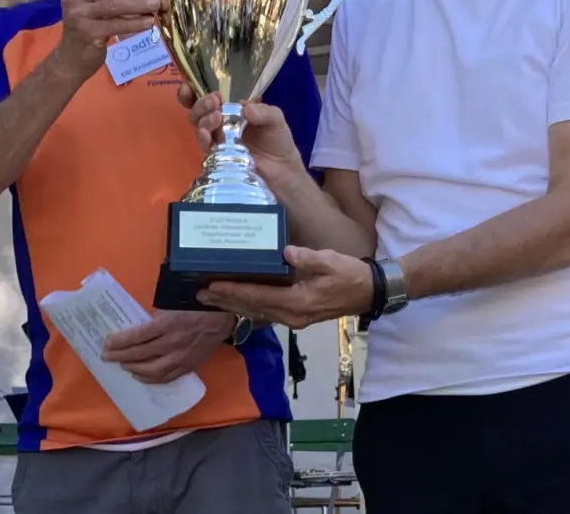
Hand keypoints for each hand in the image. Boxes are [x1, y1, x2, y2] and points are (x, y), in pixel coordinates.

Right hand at [54, 0, 160, 77]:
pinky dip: (135, 23)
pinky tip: (148, 23)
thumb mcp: (96, 4)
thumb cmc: (89, 27)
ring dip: (139, 4)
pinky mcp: (88, 33)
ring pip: (114, 4)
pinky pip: (116, 24)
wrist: (73, 58)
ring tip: (156, 5)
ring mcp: (78, 15)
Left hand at [101, 310, 234, 383]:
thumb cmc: (194, 306)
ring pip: (153, 370)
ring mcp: (182, 357)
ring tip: (122, 365)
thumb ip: (155, 317)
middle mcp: (174, 342)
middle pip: (142, 353)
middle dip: (121, 356)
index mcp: (169, 323)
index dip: (120, 341)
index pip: (138, 336)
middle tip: (107, 357)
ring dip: (134, 369)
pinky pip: (167, 377)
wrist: (222, 317)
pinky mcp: (190, 366)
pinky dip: (151, 379)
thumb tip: (135, 328)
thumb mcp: (173, 304)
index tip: (107, 343)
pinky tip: (140, 376)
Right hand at [177, 87, 304, 184]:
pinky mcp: (217, 154)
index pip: (208, 97)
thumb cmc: (278, 140)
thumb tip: (245, 108)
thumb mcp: (276, 119)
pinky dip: (203, 137)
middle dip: (201, 104)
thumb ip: (264, 111)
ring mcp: (218, 139)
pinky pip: (205, 144)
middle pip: (198, 110)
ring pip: (199, 125)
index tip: (189, 87)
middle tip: (214, 102)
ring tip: (217, 116)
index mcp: (231, 108)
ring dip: (203, 119)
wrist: (283, 169)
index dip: (194, 91)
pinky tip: (208, 134)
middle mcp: (220, 122)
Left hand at [197, 247, 374, 329]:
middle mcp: (292, 316)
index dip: (234, 292)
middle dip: (225, 302)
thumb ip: (308, 257)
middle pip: (252, 309)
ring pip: (257, 313)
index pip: (259, 297)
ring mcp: (294, 319)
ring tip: (211, 300)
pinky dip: (248, 308)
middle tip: (199, 296)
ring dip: (233, 306)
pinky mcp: (296, 316)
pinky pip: (266, 314)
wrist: (369, 293)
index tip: (212, 287)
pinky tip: (236, 303)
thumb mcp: (331, 262)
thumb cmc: (350, 275)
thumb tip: (286, 250)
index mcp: (298, 303)